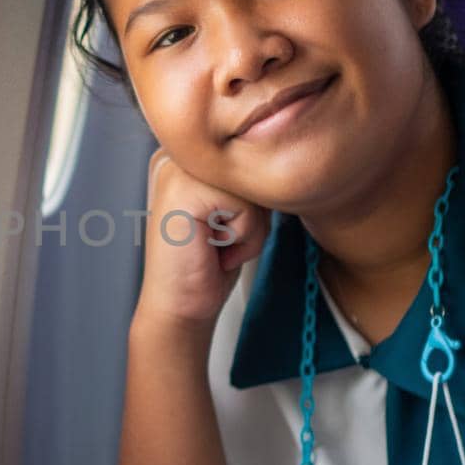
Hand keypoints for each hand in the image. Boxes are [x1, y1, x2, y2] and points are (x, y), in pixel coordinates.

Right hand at [133, 148, 267, 331]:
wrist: (178, 307)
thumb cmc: (206, 264)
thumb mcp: (233, 210)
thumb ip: (248, 181)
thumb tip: (287, 163)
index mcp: (189, 156)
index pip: (252, 160)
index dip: (252, 203)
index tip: (221, 228)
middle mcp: (178, 156)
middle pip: (253, 171)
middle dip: (252, 215)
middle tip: (220, 240)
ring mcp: (177, 172)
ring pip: (253, 189)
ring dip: (250, 229)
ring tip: (217, 245)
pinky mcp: (184, 194)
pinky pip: (246, 208)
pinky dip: (243, 238)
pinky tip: (213, 249)